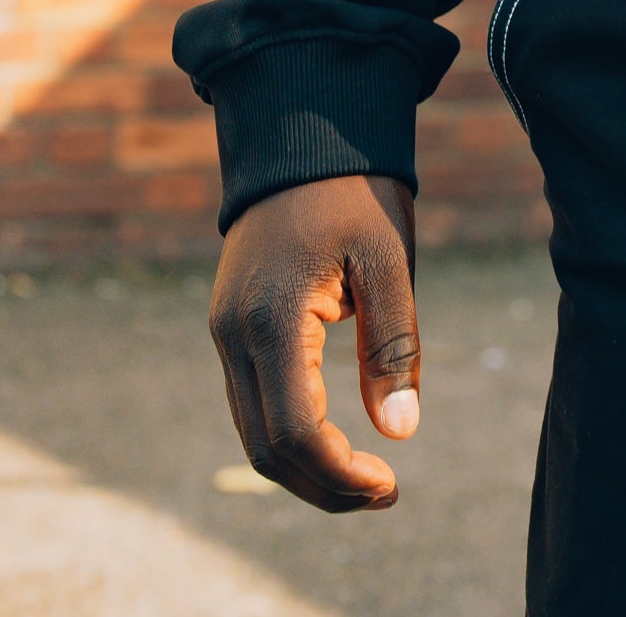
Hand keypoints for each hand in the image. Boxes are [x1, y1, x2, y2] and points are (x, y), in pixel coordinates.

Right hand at [208, 172, 420, 510]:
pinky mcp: (230, 327)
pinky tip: (334, 440)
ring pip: (253, 433)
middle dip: (324, 485)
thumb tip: (401, 432)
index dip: (341, 475)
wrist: (302, 131)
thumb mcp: (389, 258)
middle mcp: (234, 335)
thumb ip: (393, 345)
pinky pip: (251, 404)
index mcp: (273, 319)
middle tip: (384, 493)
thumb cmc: (354, 190)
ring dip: (305, 468)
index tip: (391, 484)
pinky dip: (288, 435)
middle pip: (267, 449)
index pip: (295, 432)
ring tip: (366, 477)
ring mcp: (224, 333)